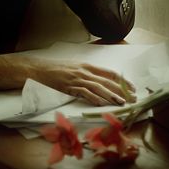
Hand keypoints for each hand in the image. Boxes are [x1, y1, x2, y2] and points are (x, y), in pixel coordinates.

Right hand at [0, 54, 135, 106]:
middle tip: (133, 97)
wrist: (36, 70)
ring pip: (98, 87)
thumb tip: (99, 83)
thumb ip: (85, 74)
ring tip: (122, 102)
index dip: (122, 80)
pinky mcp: (68, 87)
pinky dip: (94, 98)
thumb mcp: (73, 69)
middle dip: (122, 89)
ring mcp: (76, 79)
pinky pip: (84, 93)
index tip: (132, 87)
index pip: (109, 72)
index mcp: (86, 66)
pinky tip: (102, 103)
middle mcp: (83, 71)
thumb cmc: (54, 70)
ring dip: (111, 95)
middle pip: (107, 80)